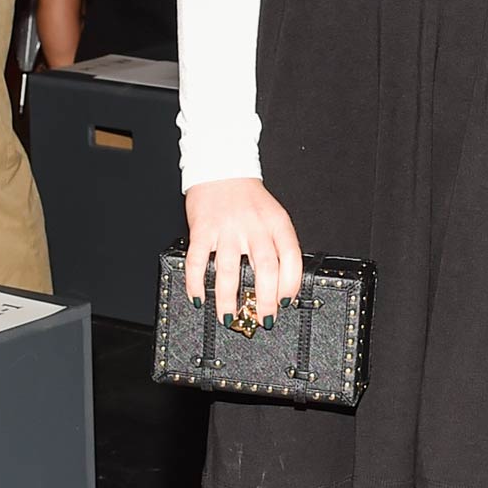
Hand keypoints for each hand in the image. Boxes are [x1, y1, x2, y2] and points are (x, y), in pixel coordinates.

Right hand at [183, 177, 303, 326]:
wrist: (221, 169)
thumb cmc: (249, 198)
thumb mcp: (273, 217)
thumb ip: (278, 245)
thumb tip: (279, 286)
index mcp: (277, 224)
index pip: (291, 258)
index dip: (291, 285)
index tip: (285, 303)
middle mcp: (254, 226)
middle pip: (265, 269)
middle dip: (265, 300)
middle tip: (262, 319)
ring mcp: (227, 228)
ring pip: (228, 271)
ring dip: (228, 300)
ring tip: (228, 317)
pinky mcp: (203, 229)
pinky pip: (198, 261)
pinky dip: (196, 283)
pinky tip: (198, 296)